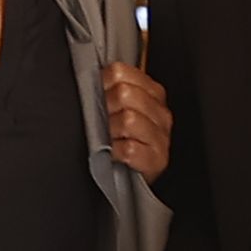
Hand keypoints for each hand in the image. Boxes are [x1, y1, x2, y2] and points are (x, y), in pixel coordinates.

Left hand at [100, 60, 171, 177]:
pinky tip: (114, 154)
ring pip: (128, 119)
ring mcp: (162, 136)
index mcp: (152, 93)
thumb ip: (109, 89)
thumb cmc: (123, 140)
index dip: (102, 84)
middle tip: (102, 122)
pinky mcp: (157, 160)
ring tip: (108, 139)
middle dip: (106, 108)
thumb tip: (88, 75)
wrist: (133, 178)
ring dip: (110, 131)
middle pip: (125, 93)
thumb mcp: (118, 110)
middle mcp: (160, 112)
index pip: (120, 72)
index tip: (98, 98)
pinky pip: (130, 148)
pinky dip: (116, 152)